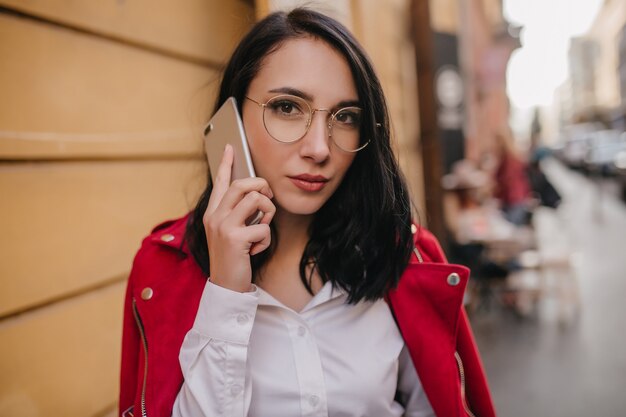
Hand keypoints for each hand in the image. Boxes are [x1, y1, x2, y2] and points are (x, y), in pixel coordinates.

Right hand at [203, 145, 275, 291]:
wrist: (225, 286)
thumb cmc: (232, 258)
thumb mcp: (230, 233)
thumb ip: (238, 214)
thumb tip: (258, 196)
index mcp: (212, 213)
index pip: (220, 182)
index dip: (226, 163)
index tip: (230, 147)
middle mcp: (214, 216)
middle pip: (242, 184)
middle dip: (262, 187)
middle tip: (269, 199)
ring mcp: (223, 226)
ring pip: (255, 200)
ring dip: (268, 213)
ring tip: (262, 228)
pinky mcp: (235, 239)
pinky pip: (263, 228)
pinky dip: (266, 239)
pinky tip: (256, 250)